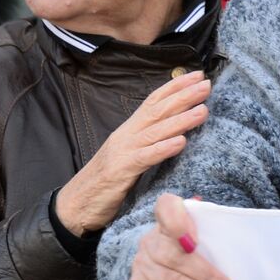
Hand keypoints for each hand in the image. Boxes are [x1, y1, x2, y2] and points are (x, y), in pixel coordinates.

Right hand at [55, 70, 210, 235]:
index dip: (175, 87)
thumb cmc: (105, 182)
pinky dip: (163, 149)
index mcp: (129, 131)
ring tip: (203, 110)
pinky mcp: (120, 172)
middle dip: (183, 96)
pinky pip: (145, 158)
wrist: (73, 205)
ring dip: (181, 120)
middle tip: (206, 83)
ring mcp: (122, 152)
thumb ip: (149, 142)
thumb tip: (177, 132)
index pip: (153, 101)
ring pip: (155, 131)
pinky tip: (181, 142)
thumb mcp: (130, 156)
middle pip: (157, 110)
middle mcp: (126, 136)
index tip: (198, 75)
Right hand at [129, 193, 237, 279]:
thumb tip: (239, 232)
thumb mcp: (210, 250)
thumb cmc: (200, 269)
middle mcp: (150, 242)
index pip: (166, 207)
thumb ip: (216, 238)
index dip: (178, 222)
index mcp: (167, 223)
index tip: (195, 243)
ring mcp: (141, 267)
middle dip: (207, 275)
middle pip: (174, 255)